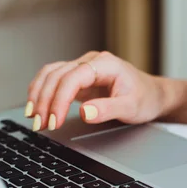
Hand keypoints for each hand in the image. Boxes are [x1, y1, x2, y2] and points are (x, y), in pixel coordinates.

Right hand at [25, 51, 167, 130]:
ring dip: (38, 96)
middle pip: (57, 75)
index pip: (72, 77)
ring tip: (34, 119)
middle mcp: (90, 61)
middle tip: (41, 126)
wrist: (152, 95)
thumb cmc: (145, 99)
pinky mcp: (77, 77)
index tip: (55, 121)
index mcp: (105, 64)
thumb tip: (85, 113)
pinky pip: (52, 79)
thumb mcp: (131, 108)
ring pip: (50, 75)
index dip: (60, 100)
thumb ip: (108, 110)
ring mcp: (82, 67)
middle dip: (45, 101)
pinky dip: (41, 92)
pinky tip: (35, 108)